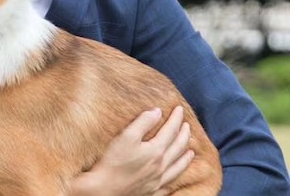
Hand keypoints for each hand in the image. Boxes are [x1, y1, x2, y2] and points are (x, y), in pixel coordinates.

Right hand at [69, 106, 194, 195]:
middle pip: (178, 147)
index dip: (176, 118)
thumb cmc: (114, 161)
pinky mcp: (153, 190)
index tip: (179, 109)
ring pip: (179, 167)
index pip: (170, 131)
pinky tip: (177, 174)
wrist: (105, 188)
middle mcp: (161, 165)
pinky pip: (171, 183)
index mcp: (156, 150)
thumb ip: (143, 122)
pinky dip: (178, 176)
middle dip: (184, 134)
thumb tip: (157, 112)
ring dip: (186, 156)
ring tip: (191, 150)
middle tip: (187, 125)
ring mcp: (158, 180)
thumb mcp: (126, 136)